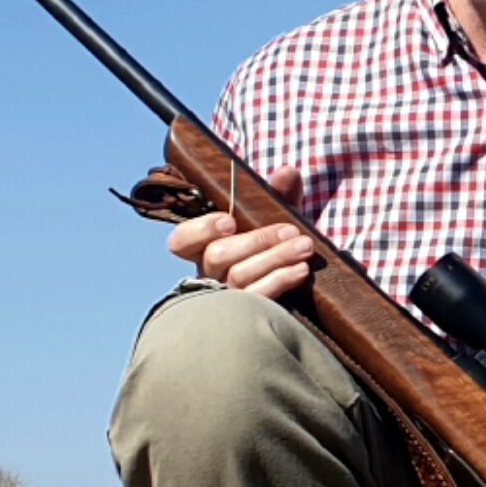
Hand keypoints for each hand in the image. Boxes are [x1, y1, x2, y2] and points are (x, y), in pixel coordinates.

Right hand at [165, 168, 318, 299]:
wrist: (296, 282)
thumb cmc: (276, 245)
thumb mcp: (276, 216)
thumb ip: (279, 193)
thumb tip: (288, 173)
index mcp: (206, 247)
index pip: (181, 242)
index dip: (200, 230)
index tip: (230, 221)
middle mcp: (210, 273)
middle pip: (217, 256)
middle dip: (256, 240)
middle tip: (290, 231)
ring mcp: (227, 297)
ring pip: (239, 276)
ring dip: (275, 257)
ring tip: (304, 246)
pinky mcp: (248, 313)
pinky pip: (258, 297)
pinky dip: (281, 279)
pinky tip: (301, 269)